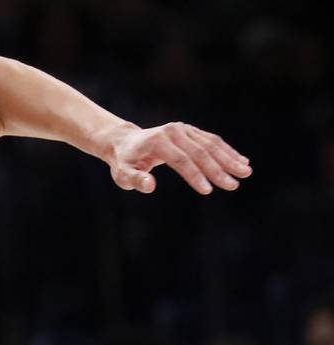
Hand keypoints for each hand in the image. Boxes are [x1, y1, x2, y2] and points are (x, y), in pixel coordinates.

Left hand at [104, 121, 250, 194]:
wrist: (126, 143)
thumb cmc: (125, 163)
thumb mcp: (123, 175)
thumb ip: (135, 181)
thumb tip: (150, 186)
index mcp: (159, 141)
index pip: (181, 160)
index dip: (195, 176)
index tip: (208, 191)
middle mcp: (175, 131)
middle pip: (200, 152)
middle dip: (219, 169)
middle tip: (235, 185)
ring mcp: (184, 129)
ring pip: (211, 144)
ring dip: (229, 159)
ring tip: (246, 172)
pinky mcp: (191, 131)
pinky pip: (212, 141)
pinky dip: (227, 152)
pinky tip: (241, 161)